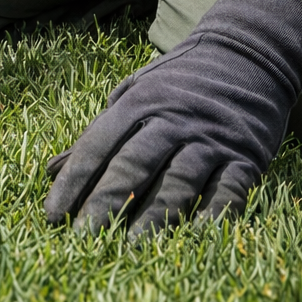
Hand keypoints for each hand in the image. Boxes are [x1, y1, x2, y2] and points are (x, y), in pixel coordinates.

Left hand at [44, 0, 301, 238]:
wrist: (250, 53)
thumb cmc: (180, 82)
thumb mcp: (135, 94)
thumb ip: (99, 134)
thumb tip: (51, 170)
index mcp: (140, 101)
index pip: (99, 144)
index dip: (75, 181)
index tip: (52, 216)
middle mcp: (174, 118)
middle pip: (134, 164)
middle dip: (106, 202)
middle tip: (82, 239)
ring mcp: (211, 138)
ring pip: (178, 181)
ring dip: (154, 216)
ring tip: (130, 248)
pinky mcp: (246, 156)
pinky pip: (229, 190)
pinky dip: (213, 215)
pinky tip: (194, 238)